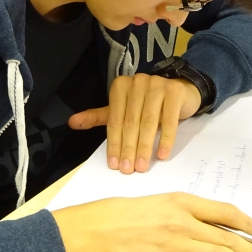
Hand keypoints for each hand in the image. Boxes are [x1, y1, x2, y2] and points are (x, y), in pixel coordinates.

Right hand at [51, 193, 251, 251]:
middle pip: (229, 238)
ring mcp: (175, 247)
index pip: (225, 213)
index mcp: (183, 202)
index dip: (247, 224)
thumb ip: (187, 212)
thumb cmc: (125, 215)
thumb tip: (215, 227)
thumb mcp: (160, 202)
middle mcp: (183, 223)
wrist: (98, 230)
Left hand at [68, 73, 201, 173]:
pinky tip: (162, 154)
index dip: (114, 144)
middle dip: (129, 148)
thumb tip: (72, 122)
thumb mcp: (122, 110)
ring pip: (149, 122)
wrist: (179, 91)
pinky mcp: (175, 92)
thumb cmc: (147, 104)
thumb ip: (98, 117)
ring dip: (145, 147)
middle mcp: (138, 83)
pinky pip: (169, 120)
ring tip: (142, 166)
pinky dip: (166, 139)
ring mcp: (157, 85)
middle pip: (131, 122)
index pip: (115, 120)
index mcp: (121, 87)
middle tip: (128, 169)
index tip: (114, 164)